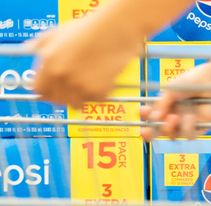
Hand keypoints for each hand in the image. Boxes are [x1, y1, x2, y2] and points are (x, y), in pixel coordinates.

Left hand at [27, 15, 143, 107]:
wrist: (113, 33)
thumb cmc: (86, 29)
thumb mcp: (56, 33)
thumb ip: (40, 43)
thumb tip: (31, 49)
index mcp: (49, 64)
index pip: (39, 90)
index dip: (45, 92)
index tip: (50, 92)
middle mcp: (61, 78)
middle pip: (57, 100)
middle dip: (62, 97)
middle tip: (71, 91)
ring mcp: (80, 86)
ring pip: (76, 103)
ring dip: (80, 98)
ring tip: (86, 87)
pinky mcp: (98, 92)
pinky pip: (94, 100)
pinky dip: (98, 94)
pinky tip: (101, 82)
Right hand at [140, 60, 210, 139]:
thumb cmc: (194, 81)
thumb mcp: (172, 90)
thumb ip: (162, 103)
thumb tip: (153, 118)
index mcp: (167, 104)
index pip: (152, 116)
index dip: (145, 117)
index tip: (142, 111)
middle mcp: (176, 114)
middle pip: (160, 131)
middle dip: (151, 132)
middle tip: (146, 130)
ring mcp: (188, 122)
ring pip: (173, 136)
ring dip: (169, 129)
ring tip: (173, 117)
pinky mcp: (202, 127)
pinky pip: (189, 135)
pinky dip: (187, 127)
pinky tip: (190, 117)